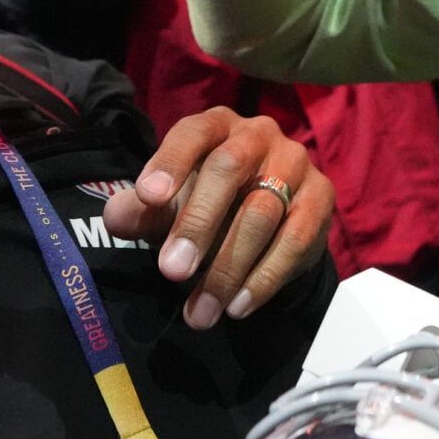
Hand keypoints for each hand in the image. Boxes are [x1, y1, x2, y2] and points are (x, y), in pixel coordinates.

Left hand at [107, 109, 333, 330]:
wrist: (268, 223)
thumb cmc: (207, 203)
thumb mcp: (169, 206)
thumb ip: (140, 212)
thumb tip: (116, 219)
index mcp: (216, 126)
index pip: (192, 133)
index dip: (170, 161)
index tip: (148, 198)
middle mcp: (259, 134)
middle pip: (229, 168)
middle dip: (198, 222)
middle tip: (172, 272)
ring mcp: (295, 163)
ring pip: (263, 211)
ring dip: (229, 267)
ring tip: (201, 312)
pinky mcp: (321, 196)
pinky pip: (296, 238)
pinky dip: (265, 277)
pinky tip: (238, 306)